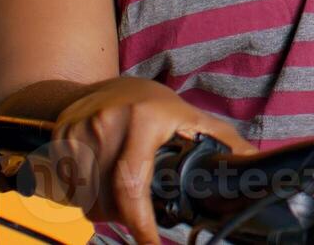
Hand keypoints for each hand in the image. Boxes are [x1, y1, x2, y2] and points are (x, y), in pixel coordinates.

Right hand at [36, 77, 253, 243]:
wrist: (97, 85)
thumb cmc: (147, 103)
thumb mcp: (187, 114)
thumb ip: (222, 140)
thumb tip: (256, 163)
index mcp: (143, 119)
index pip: (134, 185)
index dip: (141, 224)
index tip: (152, 244)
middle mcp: (107, 124)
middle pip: (108, 199)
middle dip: (124, 218)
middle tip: (138, 218)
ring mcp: (77, 133)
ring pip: (84, 199)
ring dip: (101, 210)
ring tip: (119, 197)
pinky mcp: (57, 141)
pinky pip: (64, 190)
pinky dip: (80, 199)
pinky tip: (95, 186)